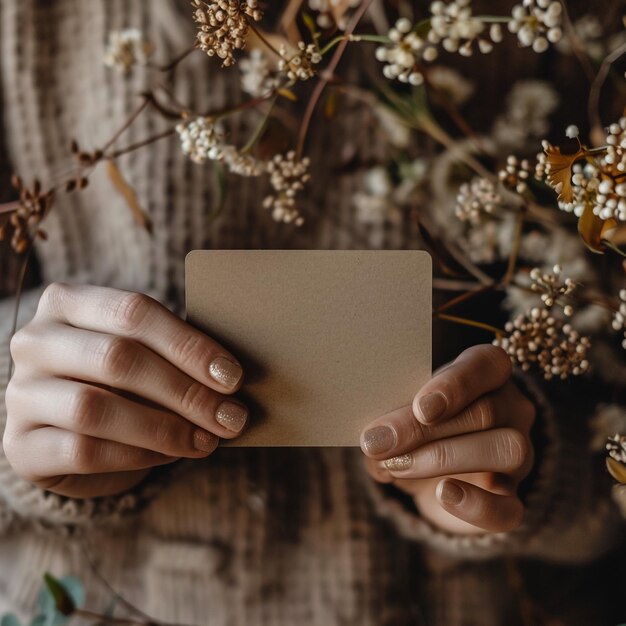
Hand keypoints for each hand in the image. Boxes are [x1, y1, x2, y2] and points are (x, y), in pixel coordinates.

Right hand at [4, 284, 248, 498]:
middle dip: (185, 391)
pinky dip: (137, 456)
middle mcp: (35, 341)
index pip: (134, 312)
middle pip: (117, 358)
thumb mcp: (144, 353)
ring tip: (208, 440)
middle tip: (231, 417)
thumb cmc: (122, 380)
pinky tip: (171, 455)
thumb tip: (230, 378)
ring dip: (164, 428)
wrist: (71, 429)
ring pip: (95, 408)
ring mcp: (20, 394)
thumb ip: (175, 354)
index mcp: (67, 301)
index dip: (189, 346)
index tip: (233, 377)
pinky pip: (83, 451)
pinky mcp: (20, 446)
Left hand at [360, 345, 535, 534]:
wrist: (430, 473)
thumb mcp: (401, 409)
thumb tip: (376, 441)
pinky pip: (509, 507)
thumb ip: (391, 416)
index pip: (487, 364)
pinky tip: (443, 495)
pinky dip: (476, 504)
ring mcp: (520, 455)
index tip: (420, 407)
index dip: (456, 384)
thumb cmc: (415, 423)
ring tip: (397, 466)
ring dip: (444, 459)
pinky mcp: (512, 499)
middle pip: (485, 412)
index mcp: (487, 372)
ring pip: (505, 450)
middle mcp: (511, 408)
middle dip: (424, 430)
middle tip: (378, 443)